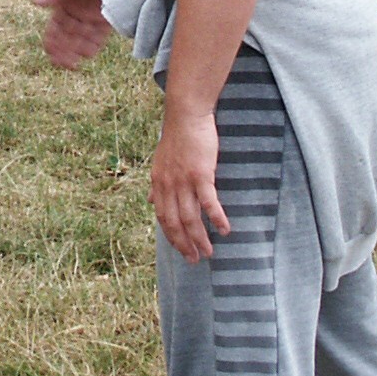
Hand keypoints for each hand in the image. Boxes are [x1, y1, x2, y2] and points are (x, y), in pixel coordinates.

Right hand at [33, 0, 115, 67]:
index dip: (52, 40)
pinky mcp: (106, 20)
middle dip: (63, 50)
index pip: (54, 27)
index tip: (50, 52)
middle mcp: (77, 13)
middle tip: (61, 63)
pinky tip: (88, 54)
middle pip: (67, 37)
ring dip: (76, 51)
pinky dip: (92, 46)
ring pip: (81, 39)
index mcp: (64, 4)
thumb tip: (33, 1)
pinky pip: (97, 37)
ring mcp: (91, 17)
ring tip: (74, 62)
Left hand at [150, 109, 230, 260]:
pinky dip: (216, 218)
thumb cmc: (177, 138)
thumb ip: (158, 185)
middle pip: (175, 223)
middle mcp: (168, 186)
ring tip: (209, 252)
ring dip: (200, 238)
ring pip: (191, 218)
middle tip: (194, 260)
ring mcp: (184, 181)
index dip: (171, 236)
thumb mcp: (160, 163)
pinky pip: (208, 202)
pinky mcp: (201, 174)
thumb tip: (152, 200)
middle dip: (184, 244)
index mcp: (158, 184)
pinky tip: (224, 230)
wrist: (186, 116)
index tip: (181, 250)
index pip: (163, 218)